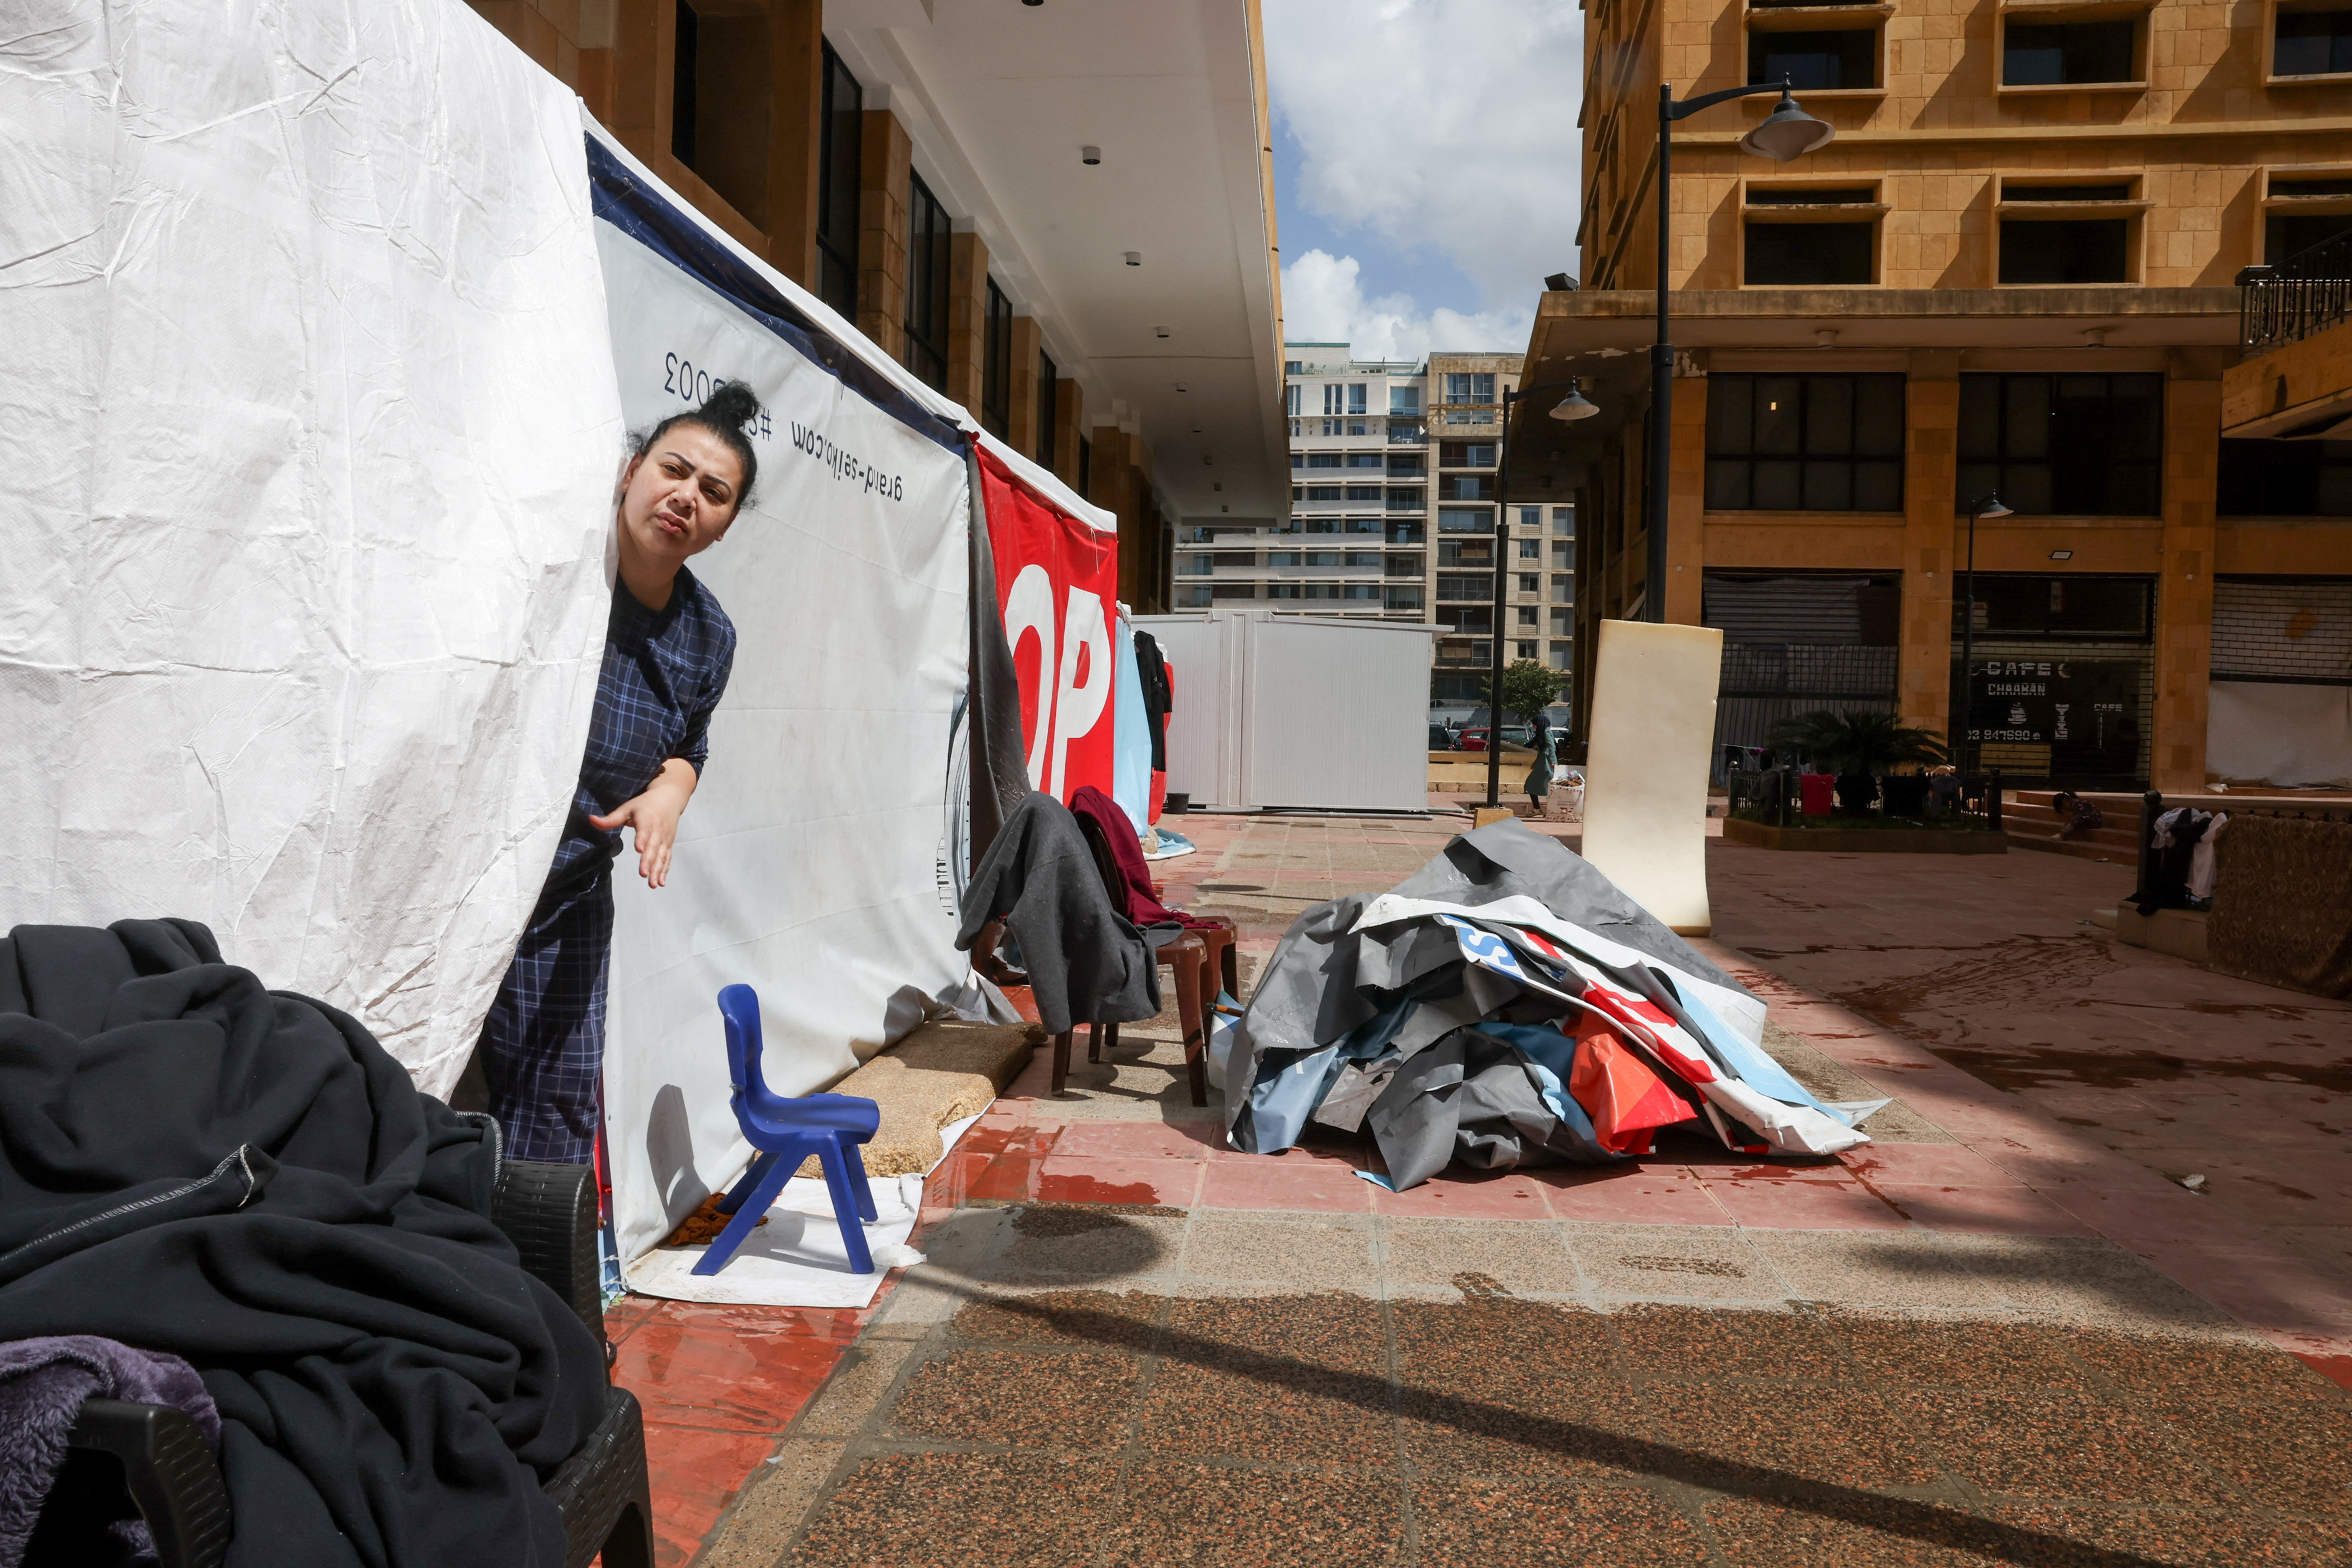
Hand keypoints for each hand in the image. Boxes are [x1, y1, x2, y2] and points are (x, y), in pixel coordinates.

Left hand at [589, 759, 698, 888]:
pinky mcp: (668, 844)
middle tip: (643, 874)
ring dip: (657, 870)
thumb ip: (611, 818)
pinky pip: (667, 859)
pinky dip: (665, 870)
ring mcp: (665, 839)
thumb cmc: (646, 804)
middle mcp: (658, 830)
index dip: (642, 839)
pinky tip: (661, 882)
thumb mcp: (627, 808)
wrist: (669, 798)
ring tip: (652, 884)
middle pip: (653, 847)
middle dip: (649, 862)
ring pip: (661, 856)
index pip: (644, 830)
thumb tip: (591, 820)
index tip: (639, 849)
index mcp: (646, 820)